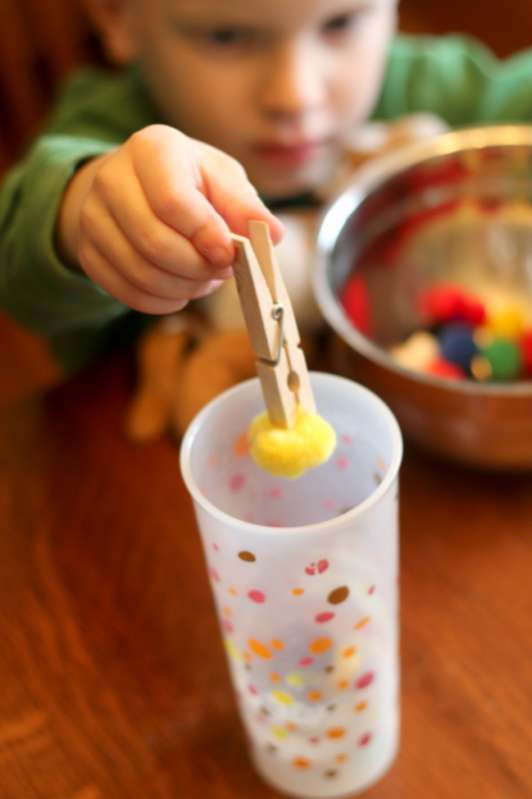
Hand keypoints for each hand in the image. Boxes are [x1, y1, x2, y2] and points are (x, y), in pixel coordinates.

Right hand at [58, 124, 282, 313]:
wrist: (135, 187)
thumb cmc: (190, 182)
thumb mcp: (223, 179)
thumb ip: (246, 206)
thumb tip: (272, 235)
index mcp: (152, 148)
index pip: (173, 201)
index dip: (206, 236)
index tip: (228, 255)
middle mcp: (112, 178)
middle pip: (154, 242)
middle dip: (197, 269)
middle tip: (221, 271)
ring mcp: (92, 216)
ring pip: (140, 272)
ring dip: (183, 288)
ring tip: (204, 280)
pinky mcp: (88, 251)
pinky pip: (125, 292)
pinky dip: (161, 302)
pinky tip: (180, 292)